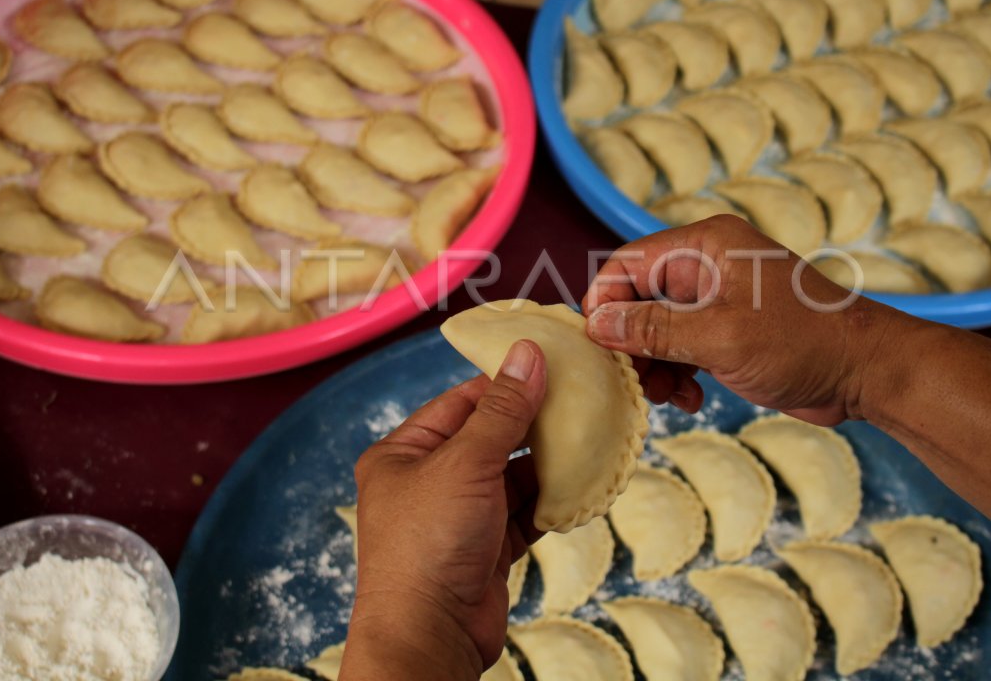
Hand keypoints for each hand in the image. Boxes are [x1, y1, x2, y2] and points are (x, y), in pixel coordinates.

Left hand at [342, 340, 546, 680]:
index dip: (504, 383)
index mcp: (402, 454)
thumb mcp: (466, 463)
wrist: (429, 636)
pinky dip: (549, 502)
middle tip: (580, 401)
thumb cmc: (428, 544)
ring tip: (589, 439)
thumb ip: (503, 411)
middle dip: (532, 425)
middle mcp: (426, 482)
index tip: (550, 366)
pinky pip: (522, 514)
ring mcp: (457, 517)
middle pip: (488, 438)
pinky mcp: (485, 549)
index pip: (459, 403)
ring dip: (546, 464)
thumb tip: (528, 353)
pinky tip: (580, 485)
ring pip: (510, 477)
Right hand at [581, 216, 899, 425]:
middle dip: (631, 343)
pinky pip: (682, 348)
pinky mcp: (728, 331)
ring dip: (654, 365)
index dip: (605, 302)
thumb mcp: (720, 337)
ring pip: (657, 329)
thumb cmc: (803, 343)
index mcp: (706, 246)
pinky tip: (692, 400)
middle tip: (634, 381)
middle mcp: (708, 266)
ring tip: (666, 397)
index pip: (629, 263)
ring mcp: (718, 300)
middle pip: (638, 299)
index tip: (595, 344)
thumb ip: (654, 330)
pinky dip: (678, 374)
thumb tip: (596, 325)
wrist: (866, 372)